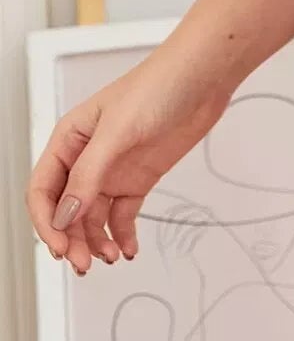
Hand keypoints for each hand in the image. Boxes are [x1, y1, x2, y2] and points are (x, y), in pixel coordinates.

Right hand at [26, 51, 234, 274]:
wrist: (204, 77)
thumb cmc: (159, 85)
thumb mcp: (117, 130)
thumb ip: (89, 174)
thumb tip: (65, 216)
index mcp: (69, 139)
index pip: (43, 190)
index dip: (46, 222)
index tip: (60, 246)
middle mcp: (87, 158)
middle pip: (66, 210)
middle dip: (70, 239)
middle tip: (83, 263)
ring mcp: (113, 169)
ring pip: (92, 217)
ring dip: (96, 241)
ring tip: (109, 257)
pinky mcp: (139, 178)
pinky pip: (122, 214)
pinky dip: (122, 234)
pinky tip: (127, 249)